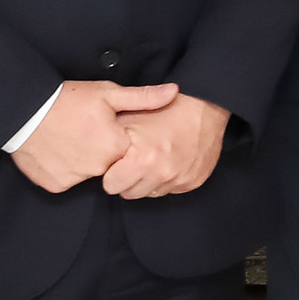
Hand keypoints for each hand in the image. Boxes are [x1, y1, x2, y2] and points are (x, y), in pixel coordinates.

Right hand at [10, 80, 177, 193]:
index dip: (122, 140)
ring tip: (72, 138)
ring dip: (84, 161)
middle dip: (104, 152)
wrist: (24, 111)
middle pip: (111, 166)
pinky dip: (65, 168)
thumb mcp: (108, 93)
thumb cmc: (68, 99)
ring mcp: (74, 180)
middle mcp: (98, 169)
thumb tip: (174, 92)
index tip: (111, 128)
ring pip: (89, 174)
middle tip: (88, 131)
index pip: (132, 153)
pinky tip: (59, 149)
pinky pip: (67, 180)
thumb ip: (143, 98)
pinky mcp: (55, 186)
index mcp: (115, 147)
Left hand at [104, 93, 231, 198]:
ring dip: (149, 179)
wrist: (206, 106)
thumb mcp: (131, 116)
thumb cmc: (166, 109)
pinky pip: (171, 189)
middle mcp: (161, 174)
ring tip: (154, 157)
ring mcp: (179, 180)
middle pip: (129, 193)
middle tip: (136, 159)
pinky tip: (171, 159)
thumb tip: (92, 154)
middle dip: (129, 178)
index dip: (112, 171)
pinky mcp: (193, 182)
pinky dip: (168, 178)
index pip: (111, 185)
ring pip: (150, 193)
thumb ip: (108, 139)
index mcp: (142, 159)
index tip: (120, 161)